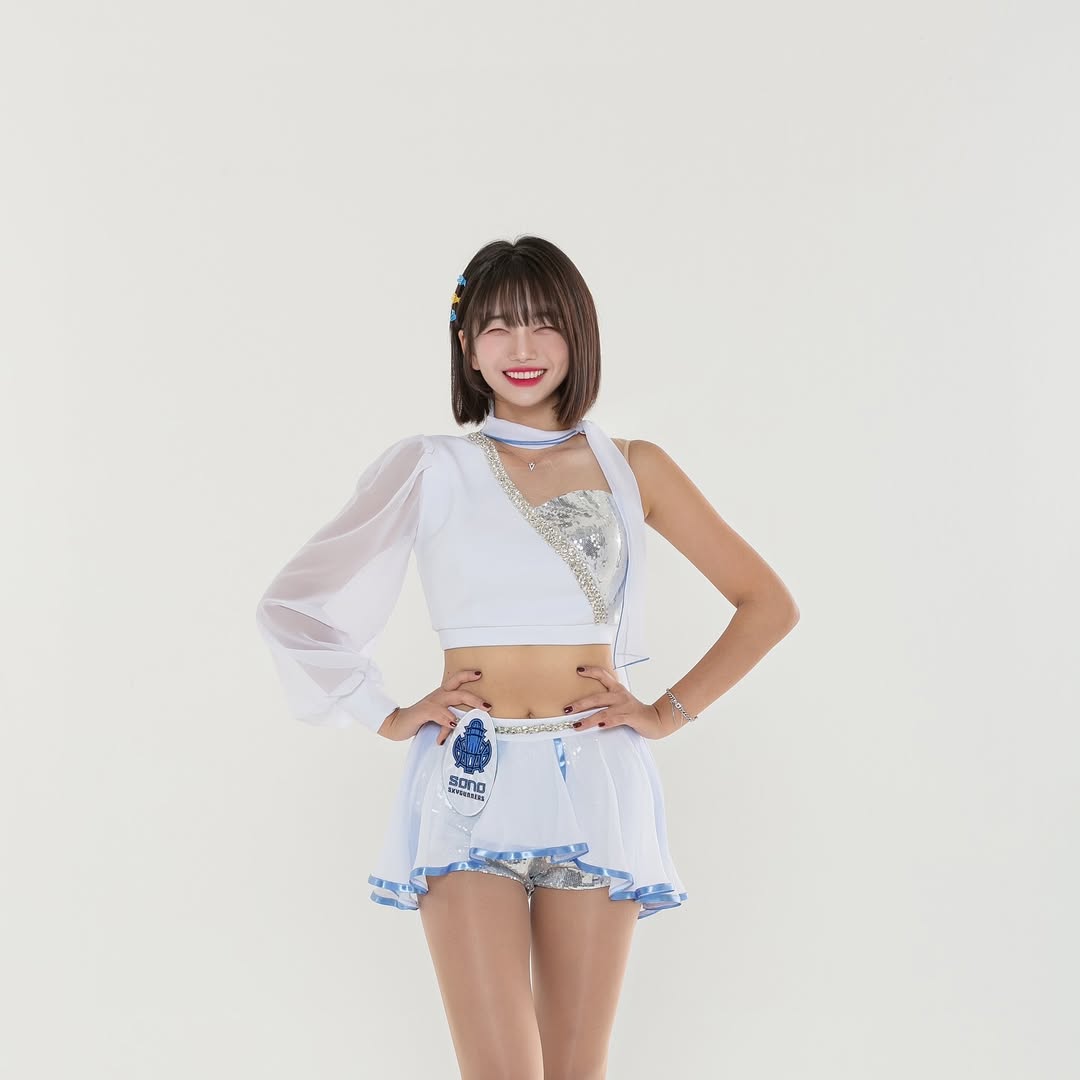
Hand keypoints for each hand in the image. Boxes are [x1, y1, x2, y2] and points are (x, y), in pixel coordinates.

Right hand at [378, 668, 491, 743]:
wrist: (398, 724)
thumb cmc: (420, 720)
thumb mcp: (438, 717)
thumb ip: (451, 718)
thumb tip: (467, 725)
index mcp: (442, 694)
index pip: (456, 680)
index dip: (467, 675)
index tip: (480, 674)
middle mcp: (438, 695)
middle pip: (459, 690)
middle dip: (475, 697)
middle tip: (488, 705)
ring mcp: (431, 702)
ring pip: (452, 699)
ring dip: (468, 705)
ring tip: (479, 712)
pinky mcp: (424, 712)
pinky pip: (439, 713)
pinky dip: (447, 718)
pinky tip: (454, 724)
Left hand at [563, 665, 683, 739]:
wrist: (655, 720)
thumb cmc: (634, 712)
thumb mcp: (620, 702)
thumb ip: (606, 702)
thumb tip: (584, 707)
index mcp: (617, 689)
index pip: (603, 675)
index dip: (591, 671)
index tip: (578, 670)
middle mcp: (619, 695)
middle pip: (596, 697)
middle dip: (580, 704)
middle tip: (567, 709)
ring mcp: (625, 706)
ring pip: (602, 712)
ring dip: (588, 719)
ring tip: (576, 724)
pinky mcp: (630, 716)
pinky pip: (615, 719)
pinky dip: (606, 723)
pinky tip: (598, 726)